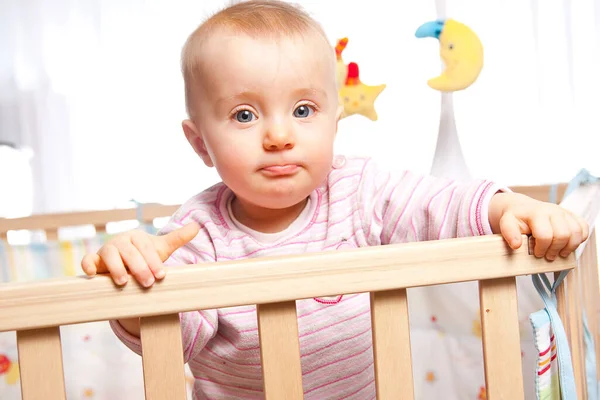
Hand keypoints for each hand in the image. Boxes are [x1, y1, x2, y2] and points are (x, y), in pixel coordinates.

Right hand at [81, 222, 199, 286]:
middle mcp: (122, 241)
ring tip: (124, 282)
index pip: (146, 247)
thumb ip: (177, 238)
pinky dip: (88, 265)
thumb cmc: (145, 257)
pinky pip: (87, 260)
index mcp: (138, 237)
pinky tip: (93, 274)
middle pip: (130, 252)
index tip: (162, 275)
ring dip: (116, 267)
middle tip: (148, 282)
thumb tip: (196, 226)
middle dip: (139, 267)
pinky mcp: (94, 260)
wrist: (126, 265)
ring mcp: (106, 250)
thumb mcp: (161, 248)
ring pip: (109, 254)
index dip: (154, 261)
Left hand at [488, 192, 588, 260]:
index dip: (541, 248)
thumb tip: (516, 245)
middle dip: (555, 250)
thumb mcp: (506, 223)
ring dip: (569, 247)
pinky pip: (584, 229)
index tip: (536, 253)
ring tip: (559, 253)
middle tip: (547, 256)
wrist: (522, 207)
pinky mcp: (572, 216)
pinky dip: (579, 239)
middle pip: (563, 235)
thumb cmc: (516, 218)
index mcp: (537, 213)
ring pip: (577, 233)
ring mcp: (565, 212)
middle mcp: (553, 210)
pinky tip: (567, 244)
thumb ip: (509, 233)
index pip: (545, 235)